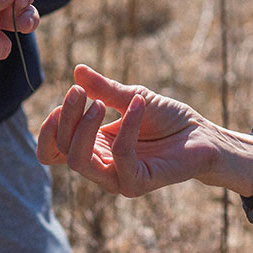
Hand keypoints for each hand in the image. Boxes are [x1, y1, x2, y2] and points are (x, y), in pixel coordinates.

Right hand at [37, 65, 252, 196]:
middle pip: (61, 150)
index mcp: (91, 149)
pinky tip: (138, 104)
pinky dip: (126, 125)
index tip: (65, 98)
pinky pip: (120, 155)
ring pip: (79, 160)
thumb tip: (78, 70)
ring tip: (99, 103)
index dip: (48, 129)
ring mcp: (117, 178)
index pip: (51, 151)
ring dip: (84, 127)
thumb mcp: (130, 96)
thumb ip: (103, 89)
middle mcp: (99, 167)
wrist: (204, 136)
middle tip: (78, 91)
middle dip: (65, 118)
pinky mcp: (138, 182)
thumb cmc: (168, 119)